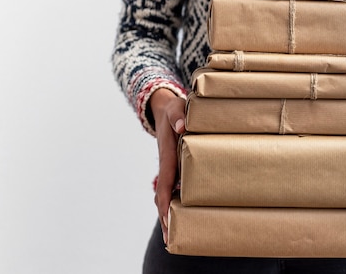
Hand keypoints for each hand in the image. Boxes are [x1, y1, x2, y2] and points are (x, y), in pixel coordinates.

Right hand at [148, 88, 186, 245]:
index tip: (167, 217)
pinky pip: (174, 187)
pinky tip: (182, 215)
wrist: (166, 108)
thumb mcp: (176, 107)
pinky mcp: (175, 167)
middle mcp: (167, 164)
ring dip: (168, 213)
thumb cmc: (174, 109)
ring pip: (167, 194)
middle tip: (170, 238)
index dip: (165, 200)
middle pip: (163, 195)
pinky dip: (174, 202)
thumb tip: (182, 127)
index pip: (165, 180)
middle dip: (165, 216)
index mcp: (168, 153)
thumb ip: (178, 115)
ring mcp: (170, 167)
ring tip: (173, 236)